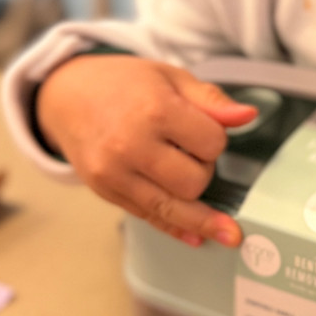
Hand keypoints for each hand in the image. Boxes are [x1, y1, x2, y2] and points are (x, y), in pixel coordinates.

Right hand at [35, 54, 254, 247]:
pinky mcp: (105, 192)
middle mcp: (132, 146)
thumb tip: (247, 116)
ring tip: (230, 233)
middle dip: (204, 170)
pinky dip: (174, 229)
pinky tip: (196, 237)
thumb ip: (211, 101)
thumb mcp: (171, 77)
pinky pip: (147, 218)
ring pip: (172, 209)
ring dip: (200, 215)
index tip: (205, 130)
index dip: (216, 139)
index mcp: (154, 110)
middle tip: (190, 152)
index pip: (211, 143)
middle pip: (194, 181)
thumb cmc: (123, 83)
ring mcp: (115, 174)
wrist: (67, 95)